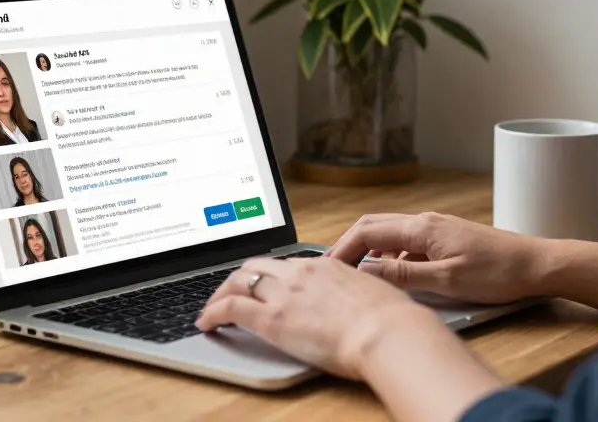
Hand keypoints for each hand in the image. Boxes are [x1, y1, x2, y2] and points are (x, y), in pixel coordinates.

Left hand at [196, 256, 449, 379]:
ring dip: (220, 293)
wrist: (387, 333)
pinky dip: (213, 312)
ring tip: (212, 308)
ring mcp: (284, 293)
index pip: (285, 264)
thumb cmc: (391, 322)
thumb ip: (355, 296)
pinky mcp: (272, 318)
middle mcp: (300, 273)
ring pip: (238, 282)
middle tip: (229, 293)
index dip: (268, 274)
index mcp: (325, 265)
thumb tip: (358, 305)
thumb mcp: (373, 296)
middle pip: (256, 266)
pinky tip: (206, 322)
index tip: (262, 283)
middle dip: (238, 278)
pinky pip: (231, 308)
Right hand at [327, 212, 547, 304]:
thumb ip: (404, 276)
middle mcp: (425, 222)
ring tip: (356, 276)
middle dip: (348, 246)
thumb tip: (366, 271)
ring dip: (369, 252)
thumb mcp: (447, 281)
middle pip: (373, 226)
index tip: (326, 270)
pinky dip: (391, 257)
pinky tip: (392, 278)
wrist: (538, 265)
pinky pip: (407, 244)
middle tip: (332, 270)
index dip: (341, 250)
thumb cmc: (499, 273)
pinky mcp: (445, 239)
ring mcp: (436, 229)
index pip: (367, 232)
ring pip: (390, 235)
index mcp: (421, 228)